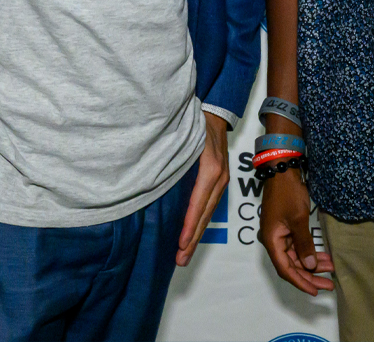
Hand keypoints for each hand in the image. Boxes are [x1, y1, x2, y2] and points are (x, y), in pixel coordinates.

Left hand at [175, 111, 232, 266]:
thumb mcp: (183, 138)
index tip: (180, 243)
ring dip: (195, 235)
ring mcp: (221, 180)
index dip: (189, 225)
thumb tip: (152, 179)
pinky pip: (209, 206)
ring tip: (184, 253)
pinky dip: (200, 222)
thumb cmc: (193, 123)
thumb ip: (172, 159)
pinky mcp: (219, 180)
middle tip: (180, 259)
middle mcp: (218, 178)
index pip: (198, 204)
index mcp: (209, 169)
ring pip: (208, 213)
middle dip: (191, 239)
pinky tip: (191, 234)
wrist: (213, 113)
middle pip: (204, 214)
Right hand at [261, 167, 333, 293]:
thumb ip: (304, 244)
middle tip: (328, 285)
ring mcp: (280, 235)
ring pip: (296, 258)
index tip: (316, 291)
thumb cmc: (288, 195)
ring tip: (331, 269)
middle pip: (291, 266)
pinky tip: (324, 257)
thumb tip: (310, 266)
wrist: (283, 173)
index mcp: (272, 240)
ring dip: (312, 265)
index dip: (300, 282)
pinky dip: (310, 253)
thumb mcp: (298, 220)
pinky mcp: (287, 230)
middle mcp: (274, 241)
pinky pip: (298, 247)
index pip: (285, 269)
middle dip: (309, 276)